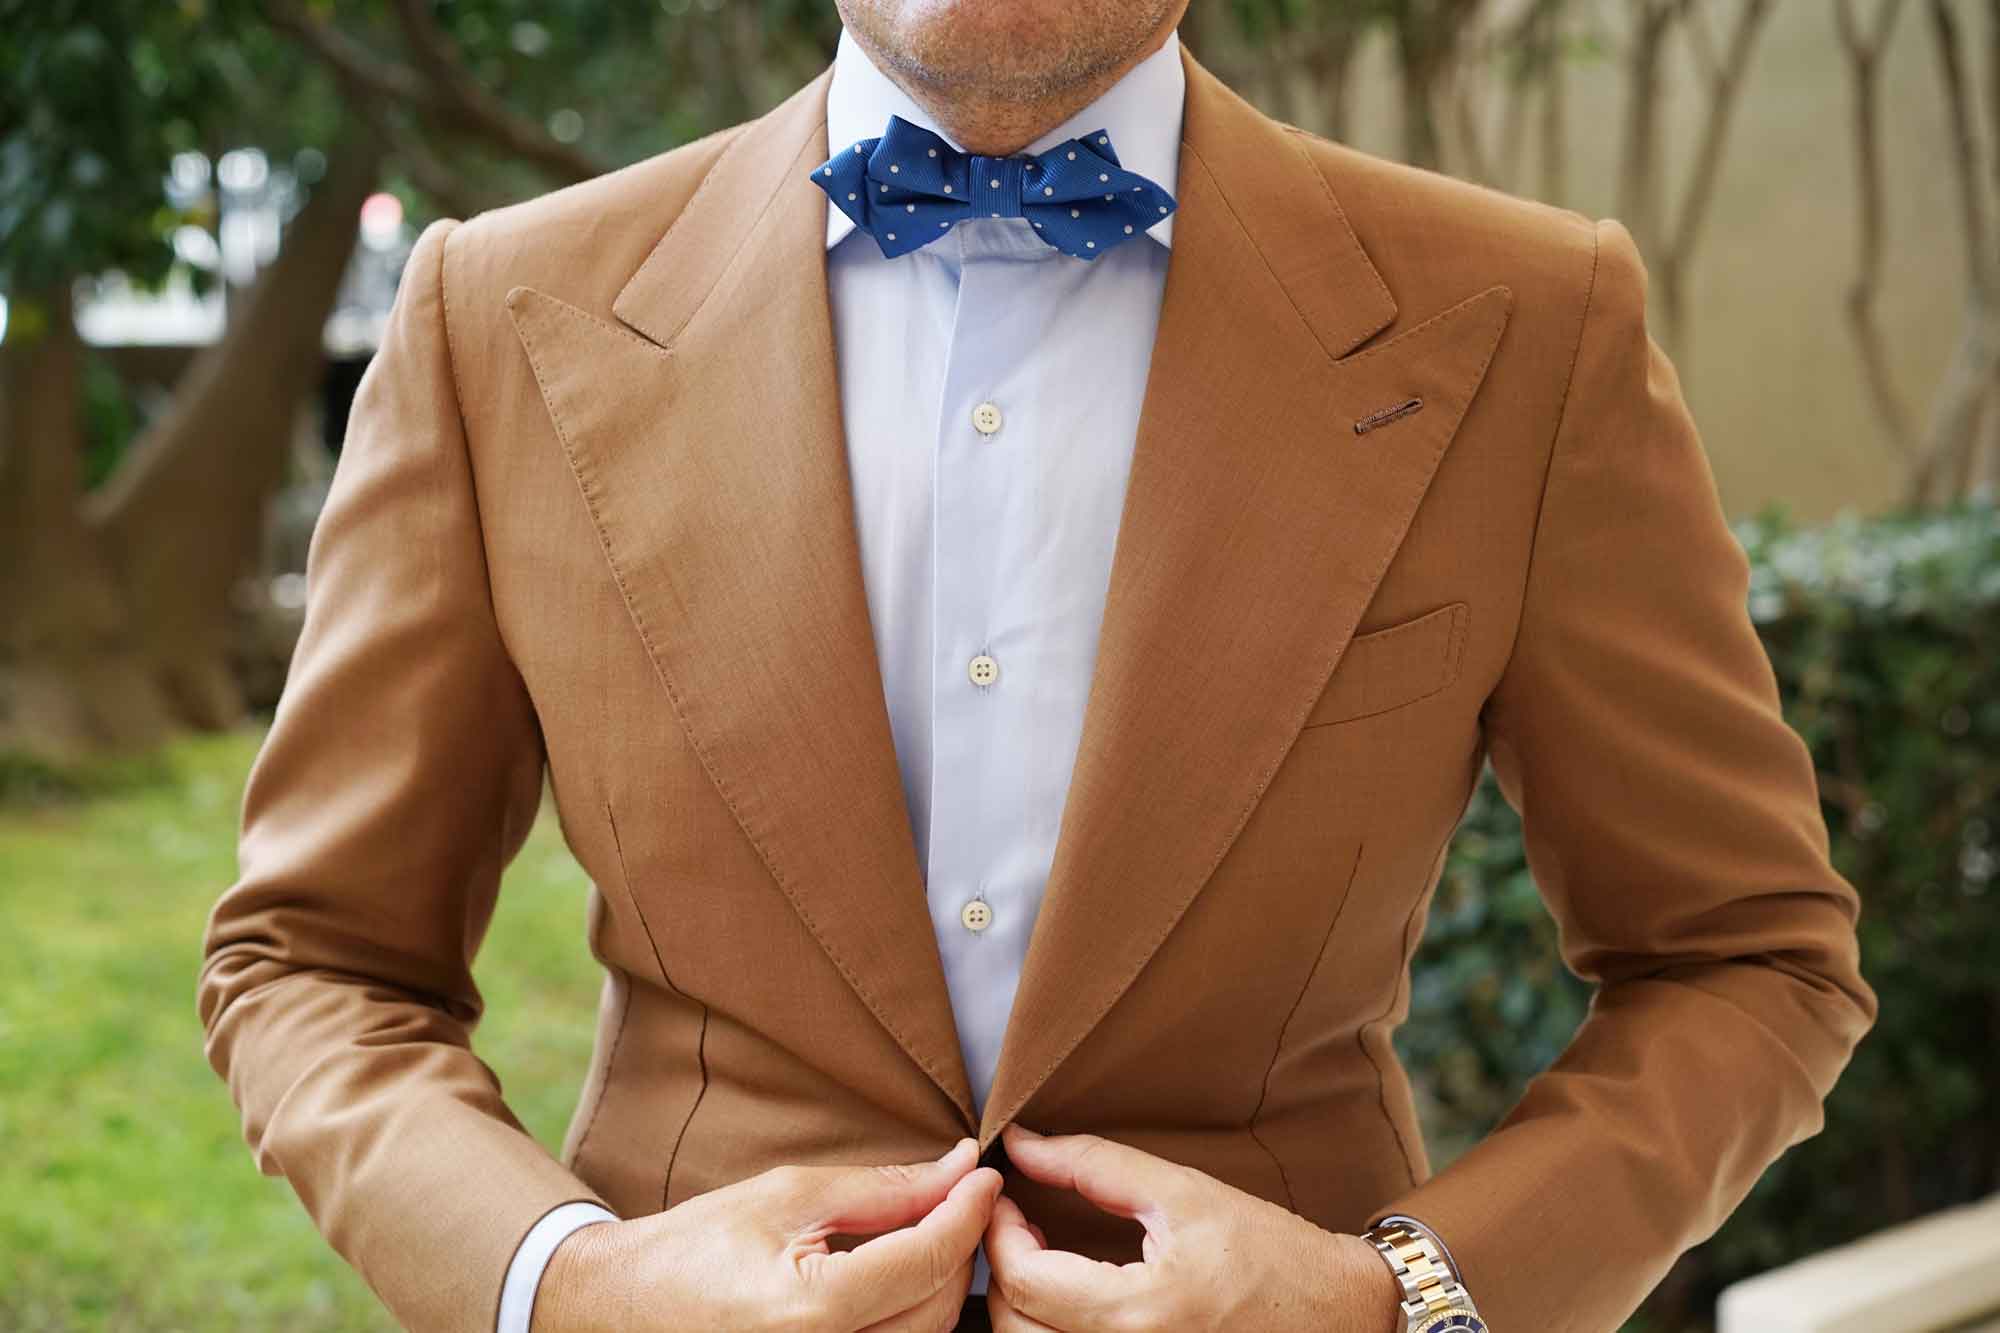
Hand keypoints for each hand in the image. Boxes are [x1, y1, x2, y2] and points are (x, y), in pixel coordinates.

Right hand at [533, 1136, 1000, 1332]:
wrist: (623, 1311)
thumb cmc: (697, 1246)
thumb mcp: (789, 1196)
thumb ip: (883, 1189)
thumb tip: (960, 1167)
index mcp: (813, 1314)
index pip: (928, 1258)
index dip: (968, 1209)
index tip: (984, 1171)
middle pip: (939, 1305)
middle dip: (957, 1245)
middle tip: (956, 1194)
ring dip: (940, 1283)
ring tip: (924, 1231)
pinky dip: (912, 1314)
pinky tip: (900, 1277)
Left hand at [983, 1124, 1399, 1332]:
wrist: (1339, 1314)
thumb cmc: (1270, 1251)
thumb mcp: (1183, 1192)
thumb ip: (1093, 1165)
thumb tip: (1022, 1142)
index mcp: (1137, 1313)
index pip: (1022, 1279)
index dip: (998, 1230)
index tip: (1006, 1195)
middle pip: (1014, 1327)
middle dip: (1003, 1269)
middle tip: (1020, 1222)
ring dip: (1021, 1306)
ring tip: (1041, 1258)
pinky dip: (1050, 1332)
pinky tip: (1069, 1298)